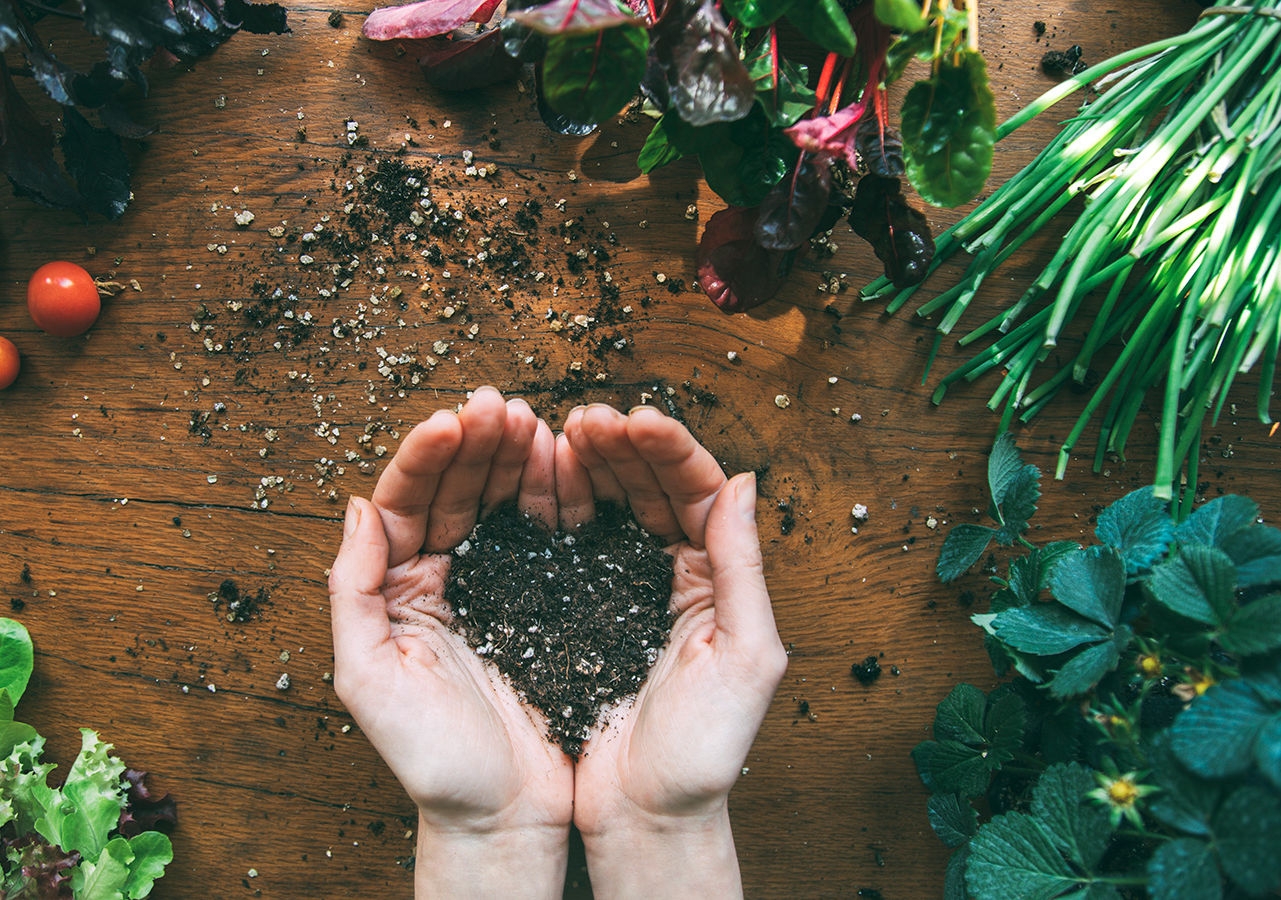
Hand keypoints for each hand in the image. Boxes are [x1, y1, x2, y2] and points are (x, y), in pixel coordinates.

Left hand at [329, 386, 572, 898]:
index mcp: (393, 590)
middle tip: (501, 405)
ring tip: (532, 421)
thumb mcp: (368, 679)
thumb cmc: (432, 762)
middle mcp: (436, 578)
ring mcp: (489, 586)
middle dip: (474, 442)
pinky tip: (562, 464)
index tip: (455, 421)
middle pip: (451, 489)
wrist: (505, 816)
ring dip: (510, 457)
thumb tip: (356, 506)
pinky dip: (550, 495)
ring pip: (495, 501)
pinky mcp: (539, 601)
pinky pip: (540, 534)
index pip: (404, 502)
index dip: (427, 457)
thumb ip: (351, 591)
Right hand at [560, 404, 786, 899]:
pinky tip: (535, 479)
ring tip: (555, 432)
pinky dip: (552, 505)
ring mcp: (620, 588)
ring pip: (605, 505)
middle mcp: (673, 574)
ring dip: (583, 464)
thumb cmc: (704, 754)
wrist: (644, 818)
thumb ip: (745, 568)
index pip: (698, 492)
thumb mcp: (746, 658)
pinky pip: (564, 543)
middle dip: (619, 445)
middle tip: (586, 417)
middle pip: (647, 487)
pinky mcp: (573, 610)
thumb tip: (745, 480)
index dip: (669, 450)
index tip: (635, 419)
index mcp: (718, 579)